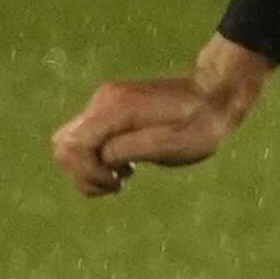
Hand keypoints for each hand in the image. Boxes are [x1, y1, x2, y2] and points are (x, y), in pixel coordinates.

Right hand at [53, 37, 268, 194]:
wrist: (215, 95)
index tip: (118, 183)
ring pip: (71, 144)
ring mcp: (104, 104)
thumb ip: (130, 149)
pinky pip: (86, 139)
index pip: (73, 146)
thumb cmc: (202, 123)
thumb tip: (100, 157)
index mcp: (117, 109)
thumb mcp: (173, 145)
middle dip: (83, 174)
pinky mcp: (109, 110)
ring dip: (90, 168)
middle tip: (117, 184)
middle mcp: (103, 102)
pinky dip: (98, 159)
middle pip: (64, 146)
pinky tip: (125, 165)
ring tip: (123, 176)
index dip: (87, 174)